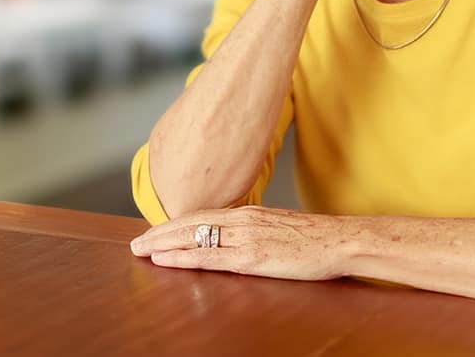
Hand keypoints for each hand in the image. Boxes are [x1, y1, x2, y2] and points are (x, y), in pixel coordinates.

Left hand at [129, 205, 350, 281]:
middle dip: (159, 234)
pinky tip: (164, 260)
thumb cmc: (314, 238)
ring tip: (139, 251)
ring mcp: (245, 239)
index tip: (153, 232)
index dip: (173, 224)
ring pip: (192, 238)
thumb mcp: (278, 226)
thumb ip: (254, 230)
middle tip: (135, 243)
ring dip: (162, 245)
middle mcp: (241, 221)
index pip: (200, 216)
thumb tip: (234, 238)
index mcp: (247, 213)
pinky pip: (208, 257)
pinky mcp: (252, 258)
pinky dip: (181, 258)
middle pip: (189, 224)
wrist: (339, 240)